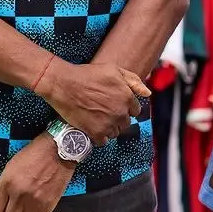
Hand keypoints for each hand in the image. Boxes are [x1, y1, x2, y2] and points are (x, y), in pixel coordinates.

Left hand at [0, 133, 75, 211]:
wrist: (57, 151)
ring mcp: (34, 202)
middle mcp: (19, 195)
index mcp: (7, 183)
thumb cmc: (33, 155)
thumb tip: (2, 204)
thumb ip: (4, 187)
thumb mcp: (11, 166)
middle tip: (13, 211)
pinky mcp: (48, 205)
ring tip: (25, 211)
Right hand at [35, 59, 150, 145]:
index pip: (135, 110)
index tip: (113, 104)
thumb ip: (133, 81)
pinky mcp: (96, 133)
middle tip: (103, 110)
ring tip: (96, 117)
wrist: (64, 84)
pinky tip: (91, 126)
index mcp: (127, 97)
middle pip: (125, 122)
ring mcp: (109, 124)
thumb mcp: (113, 70)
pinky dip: (98, 136)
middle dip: (117, 118)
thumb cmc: (87, 74)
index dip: (124, 107)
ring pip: (115, 132)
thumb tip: (148, 93)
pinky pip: (103, 141)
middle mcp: (120, 112)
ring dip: (108, 127)